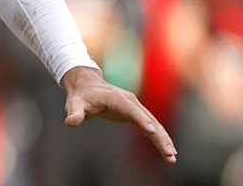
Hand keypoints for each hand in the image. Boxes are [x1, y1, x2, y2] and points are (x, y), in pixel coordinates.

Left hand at [60, 65, 177, 164]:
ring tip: (172, 157)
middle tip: (169, 154)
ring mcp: (135, 107)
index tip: (152, 132)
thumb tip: (70, 123)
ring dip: (164, 140)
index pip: (132, 110)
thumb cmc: (81, 96)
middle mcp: (130, 102)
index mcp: (117, 99)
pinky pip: (152, 126)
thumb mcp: (75, 104)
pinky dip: (160, 138)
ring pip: (154, 124)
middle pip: (149, 119)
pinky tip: (168, 151)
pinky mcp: (136, 113)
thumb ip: (74, 113)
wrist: (86, 85)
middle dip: (160, 137)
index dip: (142, 120)